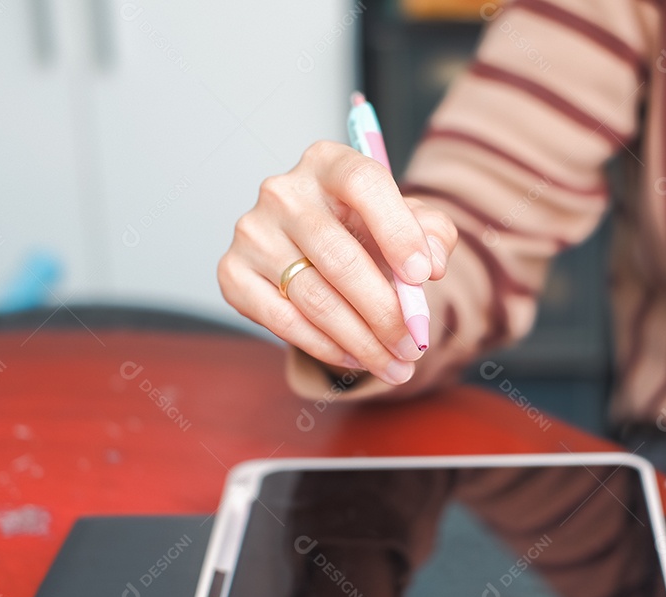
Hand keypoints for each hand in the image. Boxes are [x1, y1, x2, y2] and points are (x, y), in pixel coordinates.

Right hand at [218, 141, 457, 385]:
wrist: (318, 249)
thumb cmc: (368, 230)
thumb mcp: (409, 222)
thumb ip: (433, 233)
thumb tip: (433, 263)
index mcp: (329, 163)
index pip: (363, 184)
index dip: (397, 231)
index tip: (424, 276)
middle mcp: (283, 192)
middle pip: (340, 258)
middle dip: (385, 313)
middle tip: (414, 345)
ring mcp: (252, 232)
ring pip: (315, 299)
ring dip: (362, 342)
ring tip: (395, 365)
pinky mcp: (232, 272)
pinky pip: (284, 321)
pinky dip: (325, 347)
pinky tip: (355, 358)